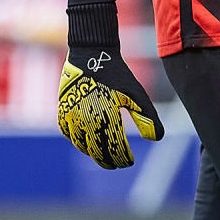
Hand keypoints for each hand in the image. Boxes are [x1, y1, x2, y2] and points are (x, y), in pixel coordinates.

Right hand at [57, 44, 163, 168]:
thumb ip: (147, 117)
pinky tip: (87, 144)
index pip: (115, 148)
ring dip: (92, 153)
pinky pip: (68, 133)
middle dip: (108, 161)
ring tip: (103, 157)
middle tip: (117, 165)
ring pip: (81, 145)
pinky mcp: (62, 110)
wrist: (92, 54)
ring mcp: (71, 116)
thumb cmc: (117, 75)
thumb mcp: (136, 94)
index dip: (123, 158)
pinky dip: (78, 141)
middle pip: (97, 151)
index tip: (129, 162)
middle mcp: (86, 119)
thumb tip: (156, 139)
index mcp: (106, 116)